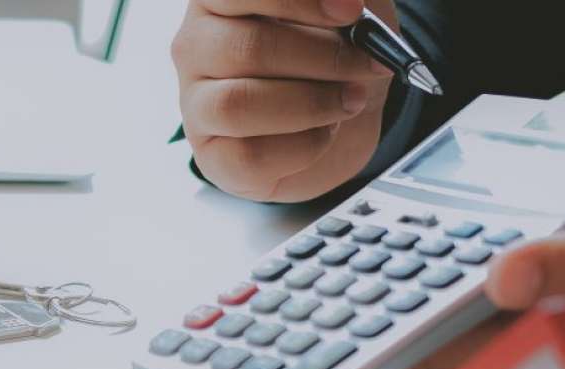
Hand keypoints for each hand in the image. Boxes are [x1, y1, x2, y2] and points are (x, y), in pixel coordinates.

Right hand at [172, 0, 393, 202]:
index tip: (352, 12)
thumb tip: (347, 3)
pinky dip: (305, 146)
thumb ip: (345, 0)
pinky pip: (250, 156)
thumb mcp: (347, 11)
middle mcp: (196, 47)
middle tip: (369, 64)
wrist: (341, 116)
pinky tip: (323, 133)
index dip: (297, 2)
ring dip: (312, 104)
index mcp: (218, 0)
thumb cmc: (331, 53)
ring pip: (238, 106)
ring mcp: (196, 105)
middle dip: (324, 58)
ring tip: (350, 100)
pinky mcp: (213, 157)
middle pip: (249, 48)